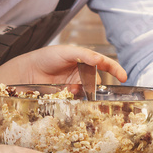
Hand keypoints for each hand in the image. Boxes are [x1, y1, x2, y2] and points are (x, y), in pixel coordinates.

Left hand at [1, 45, 126, 88]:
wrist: (28, 71)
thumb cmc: (46, 57)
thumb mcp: (66, 52)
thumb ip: (83, 55)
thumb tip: (99, 59)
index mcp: (85, 60)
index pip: (105, 64)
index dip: (116, 70)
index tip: (124, 77)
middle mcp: (83, 74)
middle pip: (97, 82)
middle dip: (95, 86)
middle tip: (85, 86)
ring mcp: (75, 86)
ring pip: (88, 93)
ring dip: (83, 93)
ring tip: (70, 89)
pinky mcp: (68, 97)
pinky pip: (78, 100)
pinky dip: (75, 98)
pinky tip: (66, 93)